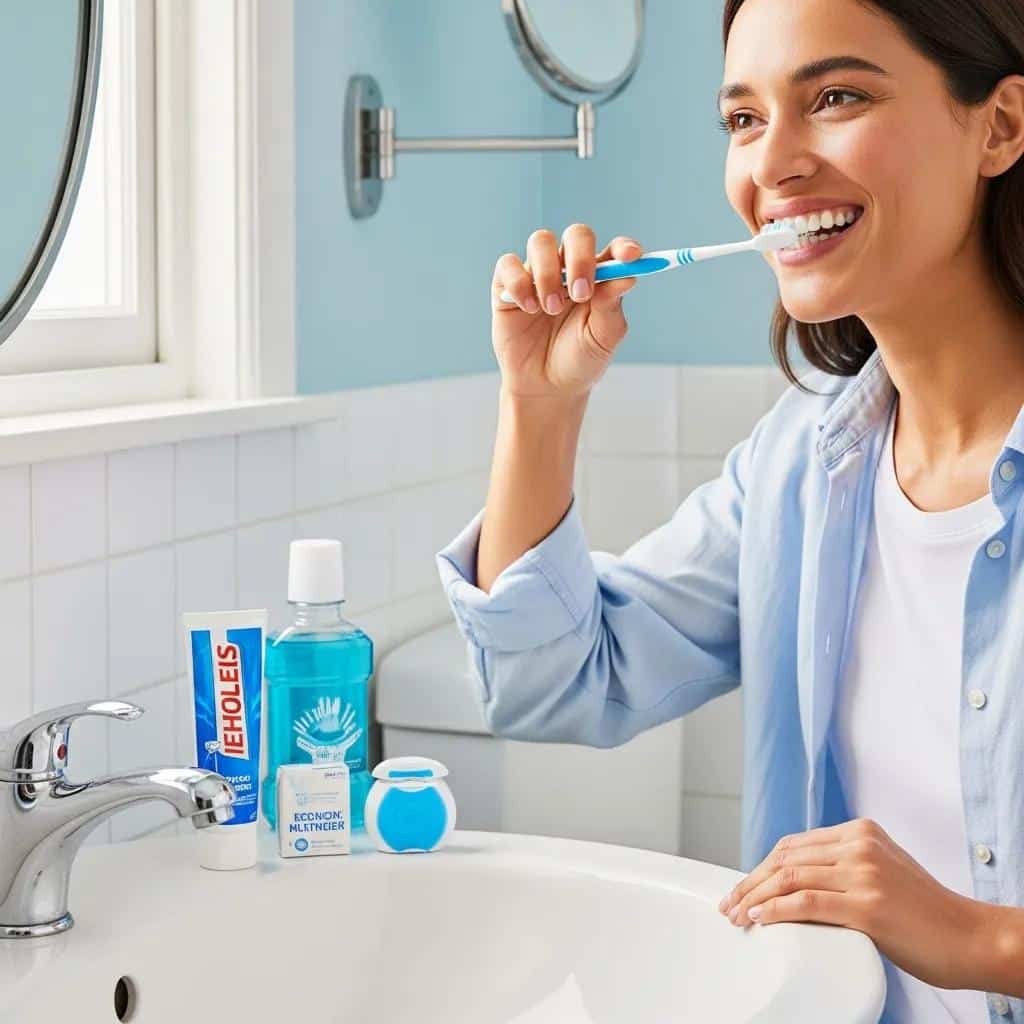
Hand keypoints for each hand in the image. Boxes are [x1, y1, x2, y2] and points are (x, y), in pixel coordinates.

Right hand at [491, 224, 641, 400]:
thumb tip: (626, 275)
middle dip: (580, 258)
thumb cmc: (579, 360)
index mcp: (600, 277)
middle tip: (581, 293)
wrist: (545, 387)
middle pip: (577, 235)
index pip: (614, 250)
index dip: (624, 247)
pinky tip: (529, 309)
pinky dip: (519, 283)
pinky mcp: (507, 286)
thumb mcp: (603, 338)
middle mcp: (569, 268)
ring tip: (551, 309)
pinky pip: (508, 264)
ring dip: (548, 274)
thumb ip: (612, 305)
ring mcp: (538, 273)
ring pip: (540, 241)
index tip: (630, 257)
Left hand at [718, 818, 989, 990]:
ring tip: (738, 915)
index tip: (742, 887)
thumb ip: (846, 865)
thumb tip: (795, 880)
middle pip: (786, 858)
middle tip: (729, 904)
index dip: (761, 867)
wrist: (971, 937)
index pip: (794, 844)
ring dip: (756, 898)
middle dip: (751, 881)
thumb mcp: (882, 871)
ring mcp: (865, 873)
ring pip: (791, 878)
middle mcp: (860, 844)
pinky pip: (809, 903)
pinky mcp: (869, 906)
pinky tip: (760, 919)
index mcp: (861, 831)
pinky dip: (777, 910)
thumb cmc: (925, 913)